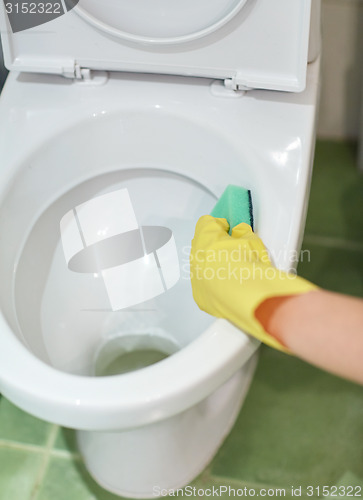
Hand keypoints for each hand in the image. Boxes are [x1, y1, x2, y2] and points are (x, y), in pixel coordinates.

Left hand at [190, 216, 316, 351]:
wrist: (247, 296)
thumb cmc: (248, 264)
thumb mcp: (252, 240)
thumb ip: (242, 234)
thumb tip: (238, 234)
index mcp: (205, 237)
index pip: (206, 223)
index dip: (220, 226)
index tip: (231, 231)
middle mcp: (194, 256)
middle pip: (201, 245)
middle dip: (215, 246)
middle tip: (233, 251)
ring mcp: (195, 277)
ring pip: (201, 266)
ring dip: (214, 266)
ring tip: (233, 272)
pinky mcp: (200, 296)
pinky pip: (205, 285)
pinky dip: (214, 285)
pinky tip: (229, 288)